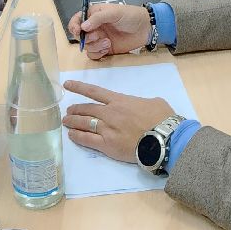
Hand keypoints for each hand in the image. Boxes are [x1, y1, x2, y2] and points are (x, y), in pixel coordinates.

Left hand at [61, 81, 175, 163]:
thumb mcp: (154, 102)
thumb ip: (141, 103)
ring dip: (73, 121)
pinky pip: (87, 139)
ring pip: (84, 123)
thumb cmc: (163, 119)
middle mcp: (110, 113)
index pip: (95, 92)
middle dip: (75, 109)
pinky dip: (77, 136)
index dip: (79, 88)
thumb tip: (140, 106)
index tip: (67, 85)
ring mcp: (107, 129)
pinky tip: (72, 135)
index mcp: (120, 100)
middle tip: (68, 111)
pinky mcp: (107, 145)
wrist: (164, 138)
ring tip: (66, 122)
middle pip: (86, 109)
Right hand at [68, 2, 150, 58]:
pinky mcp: (105, 49)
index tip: (77, 31)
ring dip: (94, 46)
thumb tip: (83, 27)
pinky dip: (98, 53)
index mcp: (94, 15)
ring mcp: (99, 39)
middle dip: (86, 38)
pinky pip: (94, 55)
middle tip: (97, 36)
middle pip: (79, 36)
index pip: (77, 20)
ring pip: (86, 46)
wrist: (145, 29)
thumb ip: (98, 18)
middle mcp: (94, 27)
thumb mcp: (114, 12)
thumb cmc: (130, 15)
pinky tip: (107, 49)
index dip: (74, 26)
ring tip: (107, 43)